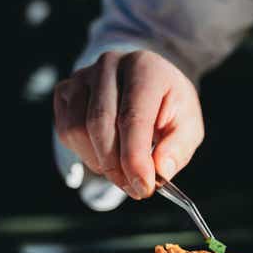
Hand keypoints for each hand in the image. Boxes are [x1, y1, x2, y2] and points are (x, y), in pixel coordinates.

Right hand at [53, 50, 203, 199]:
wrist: (147, 85)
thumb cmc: (169, 107)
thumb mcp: (188, 125)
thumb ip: (178, 148)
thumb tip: (160, 170)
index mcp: (145, 68)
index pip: (133, 117)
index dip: (135, 157)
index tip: (144, 187)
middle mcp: (109, 64)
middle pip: (99, 124)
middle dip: (116, 166)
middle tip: (134, 188)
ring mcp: (82, 75)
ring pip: (77, 130)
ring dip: (100, 162)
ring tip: (123, 171)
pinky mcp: (65, 90)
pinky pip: (65, 131)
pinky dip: (84, 153)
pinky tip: (105, 155)